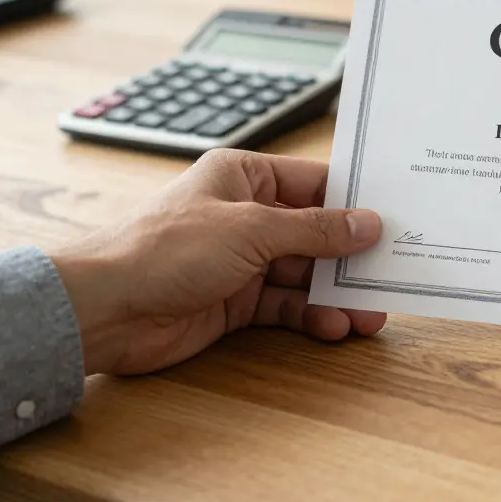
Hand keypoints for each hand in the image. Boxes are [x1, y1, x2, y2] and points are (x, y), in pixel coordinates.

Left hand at [50, 149, 385, 375]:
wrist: (105, 309)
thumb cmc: (165, 249)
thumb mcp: (253, 229)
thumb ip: (315, 229)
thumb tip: (368, 224)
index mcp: (244, 176)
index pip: (314, 182)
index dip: (354, 202)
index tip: (395, 218)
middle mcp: (245, 214)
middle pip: (314, 233)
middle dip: (351, 256)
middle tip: (392, 272)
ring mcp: (240, 260)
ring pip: (304, 274)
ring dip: (336, 293)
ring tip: (372, 312)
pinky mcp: (234, 301)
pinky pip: (285, 305)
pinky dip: (310, 315)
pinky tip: (335, 325)